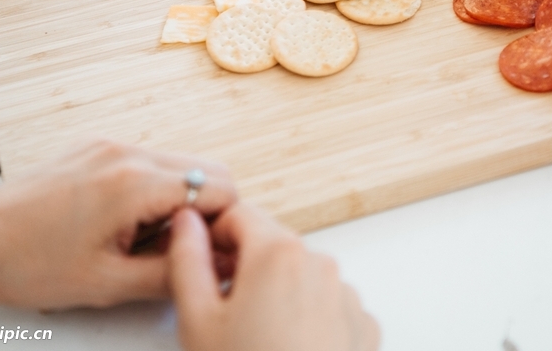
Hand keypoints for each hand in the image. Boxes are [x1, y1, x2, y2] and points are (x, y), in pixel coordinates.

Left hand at [0, 139, 235, 309]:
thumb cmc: (27, 264)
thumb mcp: (110, 284)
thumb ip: (175, 272)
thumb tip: (218, 266)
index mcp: (135, 183)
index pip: (220, 187)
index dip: (225, 224)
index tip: (208, 252)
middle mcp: (126, 152)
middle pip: (207, 168)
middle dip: (207, 210)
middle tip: (182, 250)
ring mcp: (108, 145)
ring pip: (178, 164)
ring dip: (179, 200)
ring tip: (145, 240)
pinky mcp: (93, 147)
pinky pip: (146, 162)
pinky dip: (151, 190)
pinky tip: (122, 224)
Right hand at [170, 204, 379, 350]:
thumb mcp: (197, 319)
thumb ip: (187, 258)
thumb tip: (187, 221)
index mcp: (278, 252)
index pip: (239, 214)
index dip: (213, 234)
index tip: (202, 262)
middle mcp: (321, 263)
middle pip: (272, 246)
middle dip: (246, 268)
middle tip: (224, 314)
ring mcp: (348, 296)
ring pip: (302, 276)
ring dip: (279, 293)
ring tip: (257, 341)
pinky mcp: (364, 327)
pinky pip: (329, 306)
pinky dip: (308, 319)